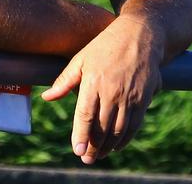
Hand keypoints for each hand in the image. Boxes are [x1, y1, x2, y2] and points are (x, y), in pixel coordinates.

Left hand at [40, 16, 163, 163]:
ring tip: (99, 155)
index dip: (81, 135)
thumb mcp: (81, 58)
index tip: (77, 151)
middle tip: (87, 159)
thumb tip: (47, 98)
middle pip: (102, 127)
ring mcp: (130, 95)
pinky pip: (134, 125)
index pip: (86, 115)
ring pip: (119, 130)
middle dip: (94, 147)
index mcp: (94, 81)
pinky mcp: (144, 98)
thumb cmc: (106, 45)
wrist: (141, 34)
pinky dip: (125, 139)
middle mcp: (113, 91)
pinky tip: (117, 145)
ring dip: (109, 147)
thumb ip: (64, 81)